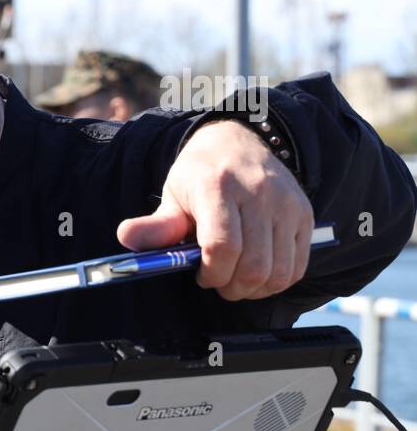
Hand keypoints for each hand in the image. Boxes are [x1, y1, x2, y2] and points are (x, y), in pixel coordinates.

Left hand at [117, 120, 313, 300]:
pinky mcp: (305, 214)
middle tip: (217, 281)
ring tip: (236, 279)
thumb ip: (155, 224)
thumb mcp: (172, 196)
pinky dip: (277, 280)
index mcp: (218, 186)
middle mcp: (258, 193)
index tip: (200, 275)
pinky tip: (258, 273)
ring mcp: (286, 204)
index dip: (210, 273)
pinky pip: (297, 265)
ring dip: (255, 288)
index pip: (222, 246)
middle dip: (231, 286)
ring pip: (279, 271)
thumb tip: (126, 238)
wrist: (237, 142)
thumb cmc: (199, 176)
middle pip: (254, 265)